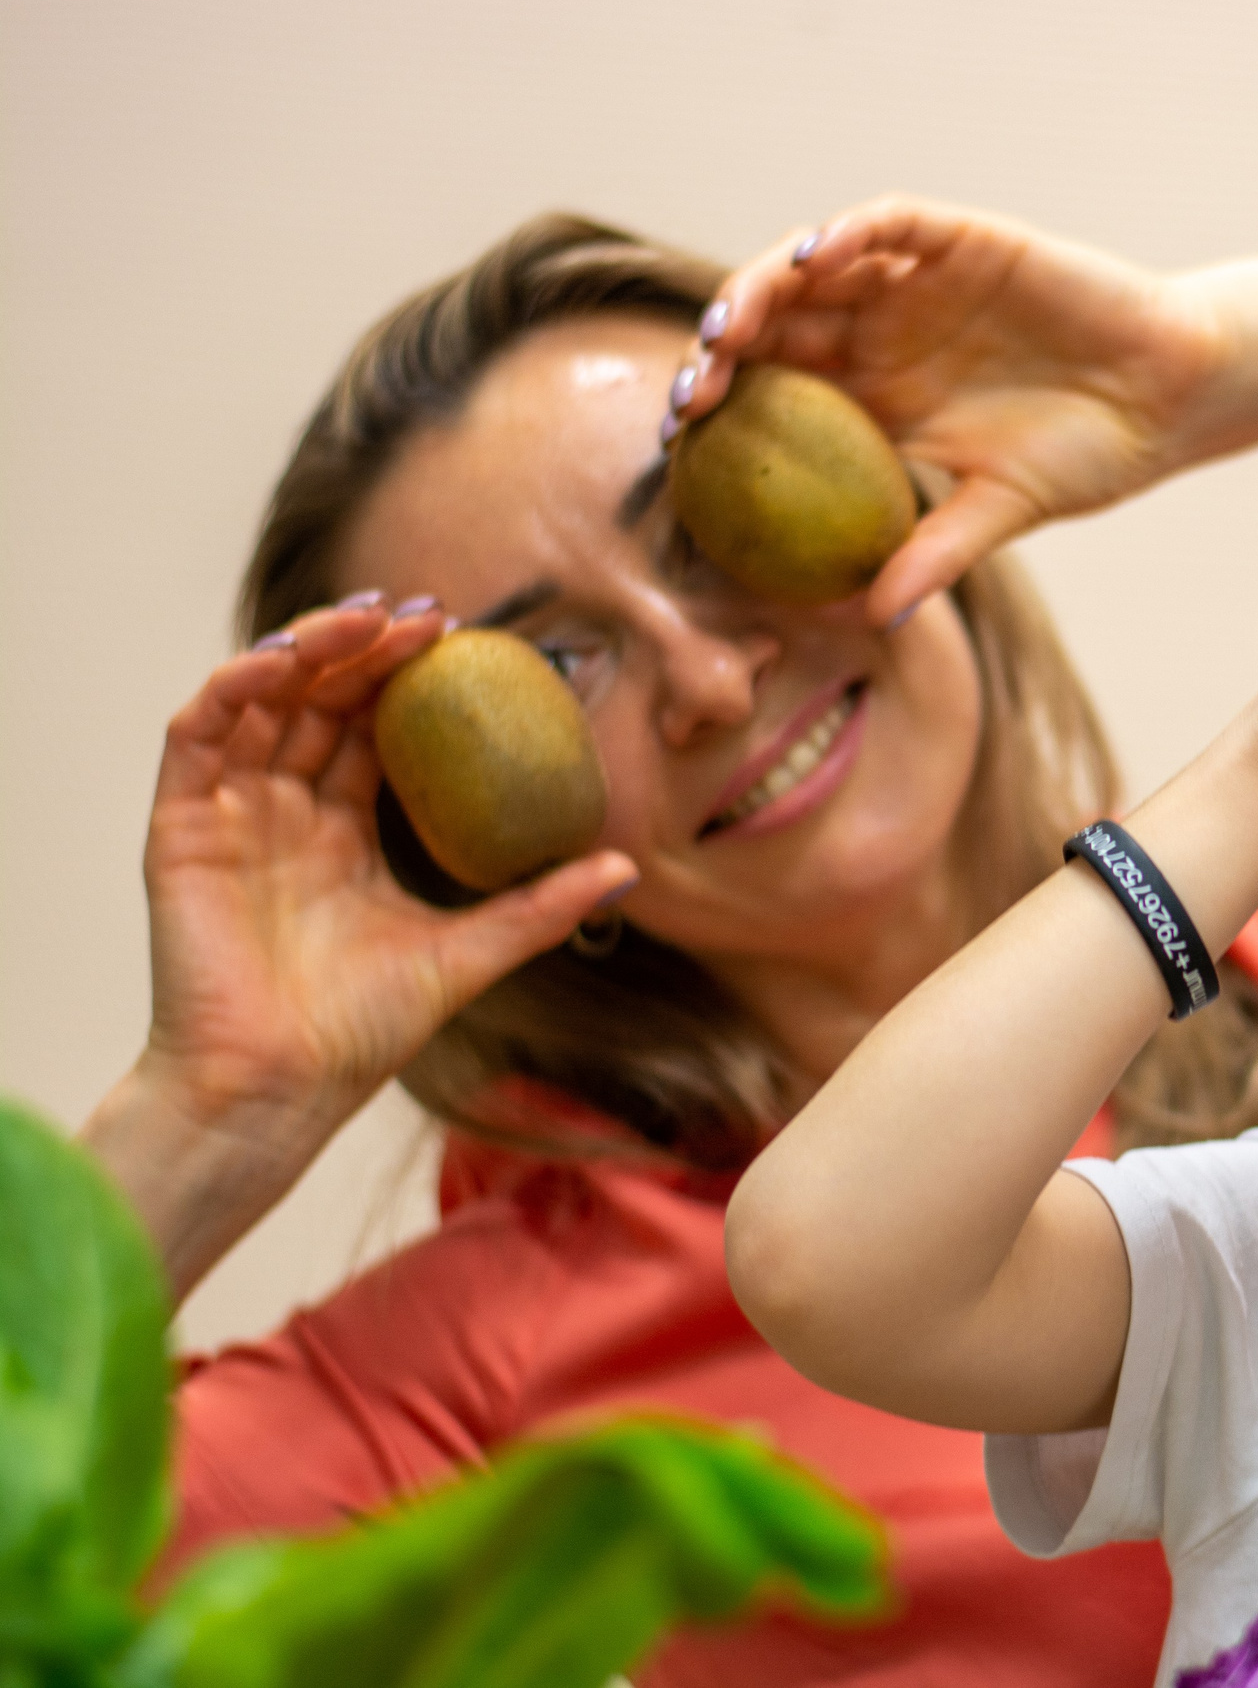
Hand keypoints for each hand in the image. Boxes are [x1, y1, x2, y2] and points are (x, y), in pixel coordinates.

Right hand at [123, 597, 636, 1165]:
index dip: (407, 679)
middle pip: (320, 702)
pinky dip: (232, 689)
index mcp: (343, 832)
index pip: (372, 729)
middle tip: (426, 614)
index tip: (463, 638)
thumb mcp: (470, 953)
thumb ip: (541, 906)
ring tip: (365, 618)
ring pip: (261, 702)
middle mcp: (284, 812)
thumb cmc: (361, 1033)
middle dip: (366, 649)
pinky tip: (280, 661)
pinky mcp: (180, 830)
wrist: (278, 1091)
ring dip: (306, 650)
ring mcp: (230, 816)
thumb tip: (628, 868)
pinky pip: (197, 738)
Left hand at [674, 197, 1231, 625]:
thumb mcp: (1002, 512)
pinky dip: (850, 231)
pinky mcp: (964, 241)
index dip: (724, 407)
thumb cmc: (1090, 456)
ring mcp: (920, 282)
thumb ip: (932, 555)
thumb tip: (870, 621)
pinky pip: (892, 223)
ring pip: (817, 267)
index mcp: (879, 397)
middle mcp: (885, 333)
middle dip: (723, 349)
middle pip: (778, 324)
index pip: (776, 391)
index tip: (683, 444)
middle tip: (693, 389)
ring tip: (731, 324)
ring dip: (765, 285)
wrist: (1173, 397)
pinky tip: (818, 255)